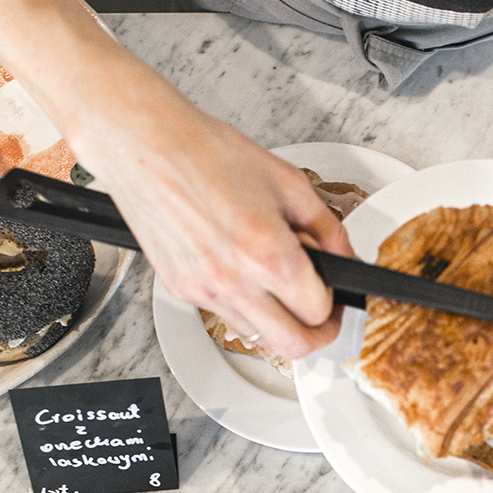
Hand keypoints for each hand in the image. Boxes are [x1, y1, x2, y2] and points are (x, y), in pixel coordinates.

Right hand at [73, 65, 350, 361]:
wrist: (149, 147)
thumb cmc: (207, 154)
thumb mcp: (288, 182)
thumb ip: (327, 227)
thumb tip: (343, 255)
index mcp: (268, 256)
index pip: (319, 313)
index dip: (336, 306)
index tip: (336, 296)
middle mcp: (235, 283)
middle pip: (293, 346)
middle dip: (316, 335)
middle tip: (321, 316)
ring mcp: (205, 292)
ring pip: (257, 336)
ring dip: (276, 322)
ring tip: (279, 287)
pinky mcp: (181, 290)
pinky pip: (224, 315)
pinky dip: (243, 305)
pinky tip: (244, 273)